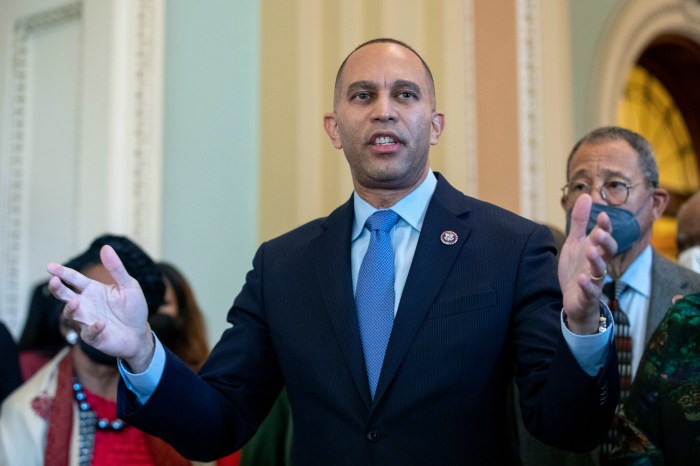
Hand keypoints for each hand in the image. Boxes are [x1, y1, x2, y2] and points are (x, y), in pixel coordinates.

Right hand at [47, 245, 154, 370]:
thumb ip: (116, 268)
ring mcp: (87, 320)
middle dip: (57, 288)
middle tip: (54, 281)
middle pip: (65, 295)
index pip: (74, 279)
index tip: (50, 266)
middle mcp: (86, 304)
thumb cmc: (133, 308)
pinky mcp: (93, 337)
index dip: (62, 272)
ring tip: (74, 301)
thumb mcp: (129, 285)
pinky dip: (93, 327)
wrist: (139, 333)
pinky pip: (88, 332)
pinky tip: (102, 323)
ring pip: (71, 314)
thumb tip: (105, 247)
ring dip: (71, 308)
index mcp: (93, 290)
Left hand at [558, 194, 617, 333]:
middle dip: (605, 242)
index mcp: (596, 250)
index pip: (605, 236)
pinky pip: (590, 291)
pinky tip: (582, 279)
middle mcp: (598, 264)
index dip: (605, 226)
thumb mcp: (575, 243)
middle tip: (598, 232)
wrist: (573, 299)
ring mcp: (594, 280)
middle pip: (608, 252)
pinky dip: (587, 286)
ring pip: (600, 270)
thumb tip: (586, 196)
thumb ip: (579, 221)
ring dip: (597, 261)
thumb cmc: (577, 269)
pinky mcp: (587, 295)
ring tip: (591, 251)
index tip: (602, 214)